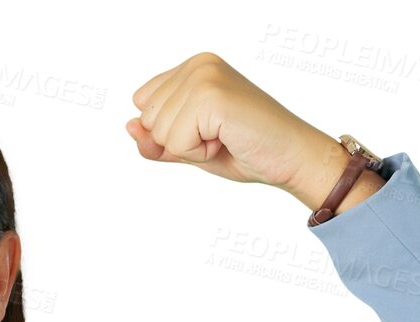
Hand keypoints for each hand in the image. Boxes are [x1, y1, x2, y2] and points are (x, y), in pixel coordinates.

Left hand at [124, 52, 338, 198]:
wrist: (291, 158)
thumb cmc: (246, 150)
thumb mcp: (190, 147)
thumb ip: (156, 139)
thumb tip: (128, 126)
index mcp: (193, 67)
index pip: (143, 103)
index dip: (168, 130)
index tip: (208, 129)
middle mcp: (198, 64)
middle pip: (146, 119)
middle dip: (178, 141)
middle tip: (220, 136)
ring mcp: (204, 77)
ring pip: (157, 132)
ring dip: (190, 149)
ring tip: (225, 138)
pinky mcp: (211, 97)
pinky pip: (174, 143)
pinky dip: (198, 154)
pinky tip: (227, 140)